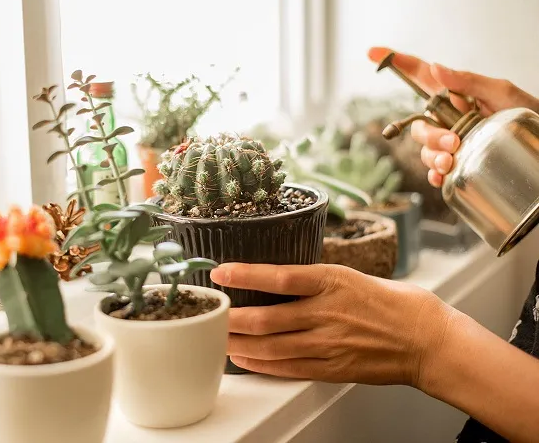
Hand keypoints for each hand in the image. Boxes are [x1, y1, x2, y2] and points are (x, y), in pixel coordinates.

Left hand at [210, 263, 455, 386]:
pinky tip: (246, 360)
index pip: (279, 276)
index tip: (221, 272)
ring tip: (219, 339)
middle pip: (267, 318)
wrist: (429, 341)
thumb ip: (317, 281)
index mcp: (333, 282)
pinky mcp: (332, 368)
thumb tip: (281, 280)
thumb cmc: (397, 304)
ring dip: (240, 344)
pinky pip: (288, 368)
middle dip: (232, 318)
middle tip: (211, 314)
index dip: (245, 275)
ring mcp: (329, 343)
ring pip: (272, 346)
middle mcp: (327, 312)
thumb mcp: (354, 277)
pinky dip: (262, 365)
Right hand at [368, 47, 538, 186]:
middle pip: (418, 124)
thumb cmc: (530, 115)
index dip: (396, 62)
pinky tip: (444, 175)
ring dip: (433, 157)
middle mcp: (448, 118)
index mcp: (456, 96)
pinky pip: (435, 170)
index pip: (418, 76)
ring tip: (453, 161)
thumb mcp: (503, 93)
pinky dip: (436, 174)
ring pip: (424, 149)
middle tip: (453, 142)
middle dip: (430, 135)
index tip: (374, 52)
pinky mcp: (457, 163)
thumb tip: (436, 68)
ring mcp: (451, 141)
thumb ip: (468, 81)